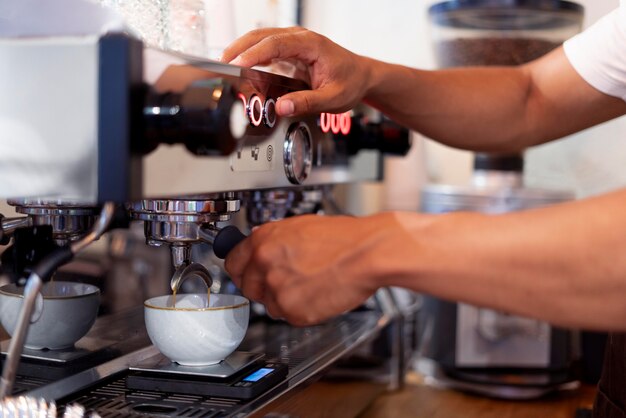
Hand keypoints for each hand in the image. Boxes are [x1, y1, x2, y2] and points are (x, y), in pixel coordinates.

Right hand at [221, 27, 372, 116]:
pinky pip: (264, 53)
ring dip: (242, 54)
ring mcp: (292, 44)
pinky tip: (242, 75)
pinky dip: (251, 62)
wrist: (361, 76)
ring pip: (259, 42)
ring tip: (227, 71)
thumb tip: (282, 108)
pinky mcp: (287, 53)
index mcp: (311, 44)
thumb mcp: (332, 98)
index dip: (254, 54)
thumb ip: (307, 103)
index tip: (237, 65)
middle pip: (261, 36)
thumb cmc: (350, 82)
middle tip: (221, 65)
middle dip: (239, 49)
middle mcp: (299, 39)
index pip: (276, 43)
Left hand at [224, 213, 402, 325]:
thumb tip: (261, 248)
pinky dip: (302, 311)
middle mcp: (264, 265)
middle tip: (287, 281)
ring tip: (310, 284)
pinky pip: (290, 317)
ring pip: (269, 305)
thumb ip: (274, 240)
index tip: (246, 273)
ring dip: (285, 300)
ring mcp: (278, 290)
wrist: (366, 254)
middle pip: (248, 288)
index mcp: (263, 241)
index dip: (242, 270)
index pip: (232, 262)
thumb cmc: (343, 239)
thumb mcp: (300, 227)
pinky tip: (318, 294)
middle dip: (264, 287)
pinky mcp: (294, 312)